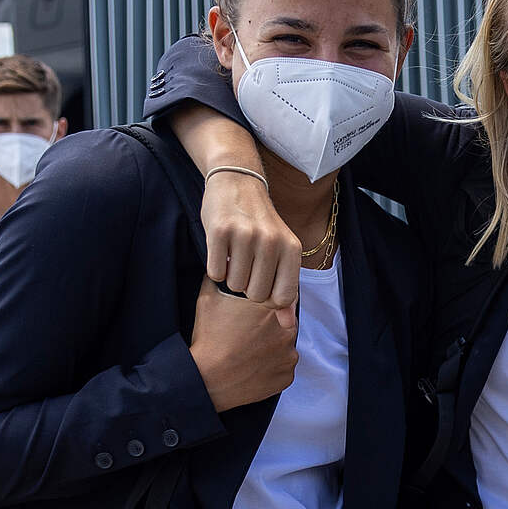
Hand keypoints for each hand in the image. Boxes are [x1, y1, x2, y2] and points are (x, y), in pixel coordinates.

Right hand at [190, 276, 299, 411]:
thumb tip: (225, 263)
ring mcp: (289, 355)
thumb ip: (220, 277)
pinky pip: (283, 368)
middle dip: (271, 325)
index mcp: (273, 307)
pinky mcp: (286, 376)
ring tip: (250, 352)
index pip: (281, 296)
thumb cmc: (208, 338)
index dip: (270, 301)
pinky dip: (272, 368)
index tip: (258, 310)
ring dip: (273, 347)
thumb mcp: (208, 299)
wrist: (206, 379)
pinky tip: (253, 366)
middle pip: (286, 321)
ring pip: (285, 346)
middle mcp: (288, 329)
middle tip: (250, 333)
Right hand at [203, 171, 300, 319]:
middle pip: (256, 295)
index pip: (283, 299)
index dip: (268, 298)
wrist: (238, 182)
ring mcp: (245, 235)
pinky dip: (215, 267)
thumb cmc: (261, 224)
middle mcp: (271, 241)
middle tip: (247, 264)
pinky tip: (222, 249)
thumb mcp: (282, 253)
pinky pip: (215, 273)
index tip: (263, 282)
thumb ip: (286, 289)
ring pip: (234, 286)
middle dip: (247, 287)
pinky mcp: (219, 231)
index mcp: (291, 249)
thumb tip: (289, 326)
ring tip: (235, 254)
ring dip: (231, 276)